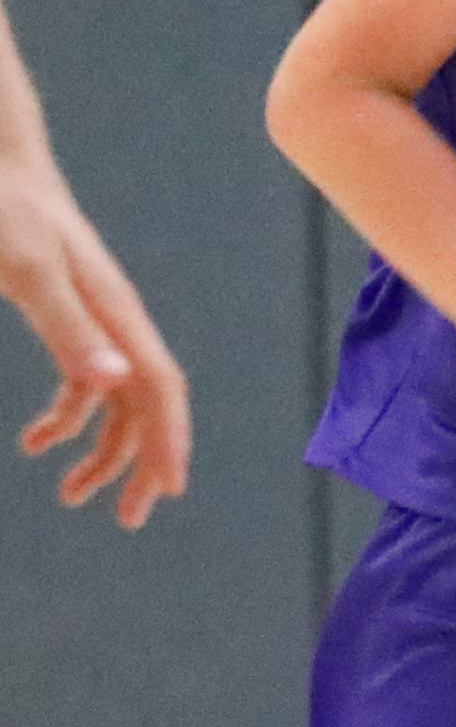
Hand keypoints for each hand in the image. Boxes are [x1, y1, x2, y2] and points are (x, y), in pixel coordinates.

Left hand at [0, 170, 188, 528]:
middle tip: (127, 519)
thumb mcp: (27, 268)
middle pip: (146, 406)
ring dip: (99, 453)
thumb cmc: (5, 207)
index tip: (166, 492)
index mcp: (115, 314)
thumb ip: (67, 327)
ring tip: (68, 495)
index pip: (159, 389)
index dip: (168, 442)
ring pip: (116, 402)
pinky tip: (33, 441)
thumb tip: (112, 384)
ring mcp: (93, 321)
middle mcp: (115, 322)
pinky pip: (83, 383)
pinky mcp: (64, 317)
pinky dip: (64, 421)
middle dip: (139, 464)